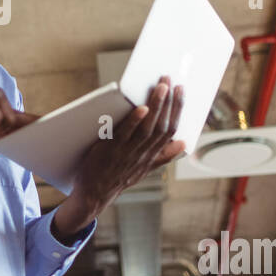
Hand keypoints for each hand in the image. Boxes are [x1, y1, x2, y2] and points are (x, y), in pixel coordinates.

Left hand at [65, 76, 185, 222]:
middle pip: (161, 125)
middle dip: (168, 102)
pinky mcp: (110, 151)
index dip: (177, 109)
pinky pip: (124, 135)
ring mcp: (127, 153)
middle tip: (170, 80)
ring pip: (147, 128)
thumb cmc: (117, 178)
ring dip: (156, 107)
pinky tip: (141, 108)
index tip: (180, 89)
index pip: (171, 129)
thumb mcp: (143, 169)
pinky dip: (134, 122)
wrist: (93, 196)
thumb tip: (182, 143)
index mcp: (151, 156)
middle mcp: (142, 154)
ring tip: (160, 86)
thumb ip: (162, 156)